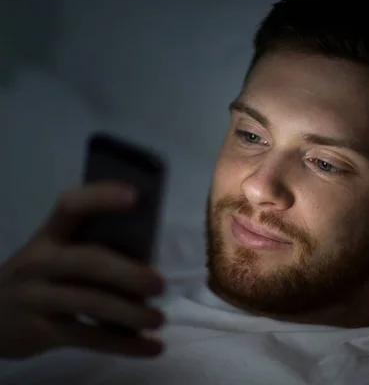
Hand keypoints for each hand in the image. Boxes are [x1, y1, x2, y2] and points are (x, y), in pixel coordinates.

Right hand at [0, 183, 165, 359]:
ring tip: (158, 318)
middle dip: (127, 273)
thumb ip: (91, 249)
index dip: (101, 198)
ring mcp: (36, 298)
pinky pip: (90, 338)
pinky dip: (125, 345)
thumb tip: (148, 259)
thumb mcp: (55, 255)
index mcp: (49, 235)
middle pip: (88, 261)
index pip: (71, 206)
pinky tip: (152, 346)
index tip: (136, 196)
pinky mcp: (41, 331)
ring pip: (91, 303)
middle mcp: (38, 262)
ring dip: (131, 313)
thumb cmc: (42, 277)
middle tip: (159, 284)